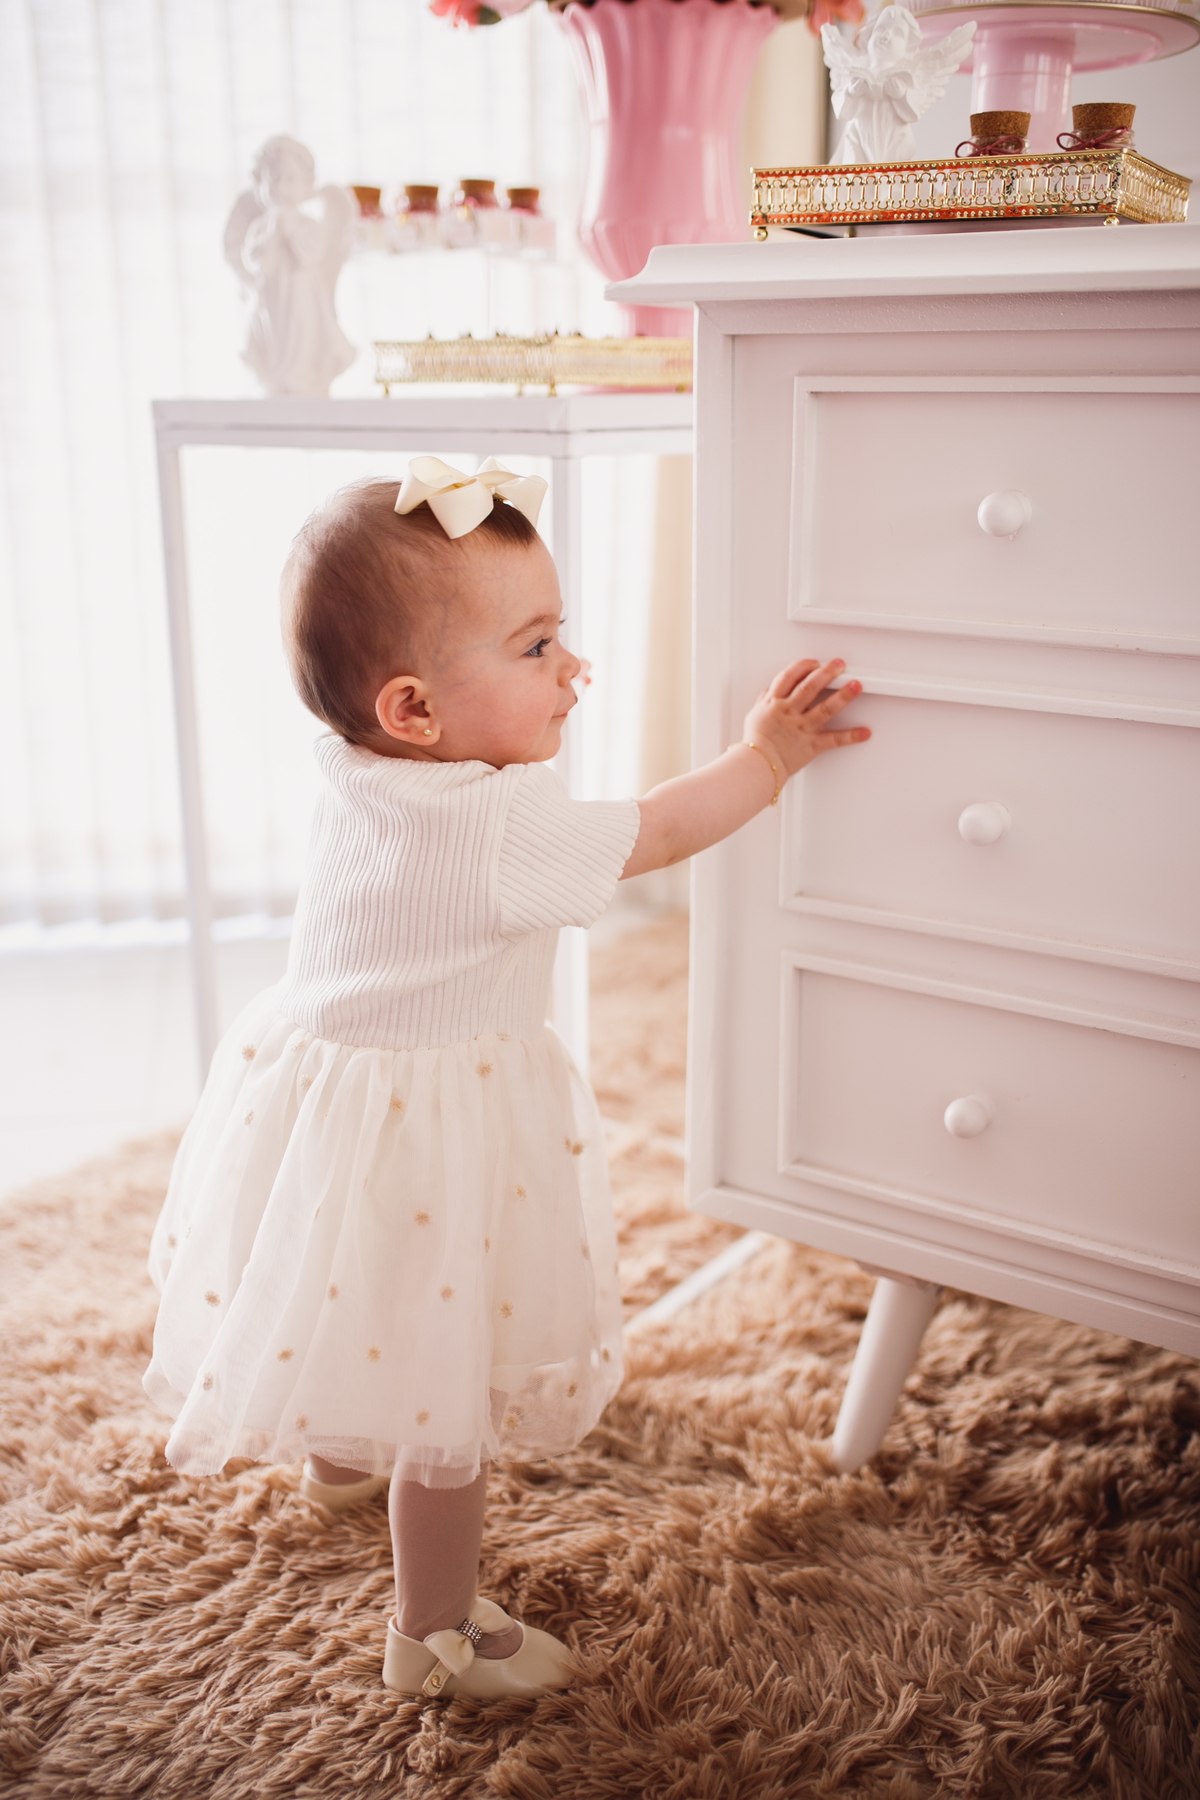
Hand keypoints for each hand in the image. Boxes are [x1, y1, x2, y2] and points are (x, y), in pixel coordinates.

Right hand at [742, 657, 869, 780]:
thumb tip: (771, 689)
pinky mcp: (812, 745)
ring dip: (843, 696)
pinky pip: (834, 740)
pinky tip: (864, 732)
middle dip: (827, 672)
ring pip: (825, 708)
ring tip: (856, 685)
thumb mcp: (755, 714)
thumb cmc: (756, 742)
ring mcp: (802, 728)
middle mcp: (789, 712)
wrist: (757, 766)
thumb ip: (766, 699)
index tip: (815, 662)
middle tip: (840, 665)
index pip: (789, 677)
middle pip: (810, 687)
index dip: (803, 666)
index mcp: (775, 702)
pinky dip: (851, 736)